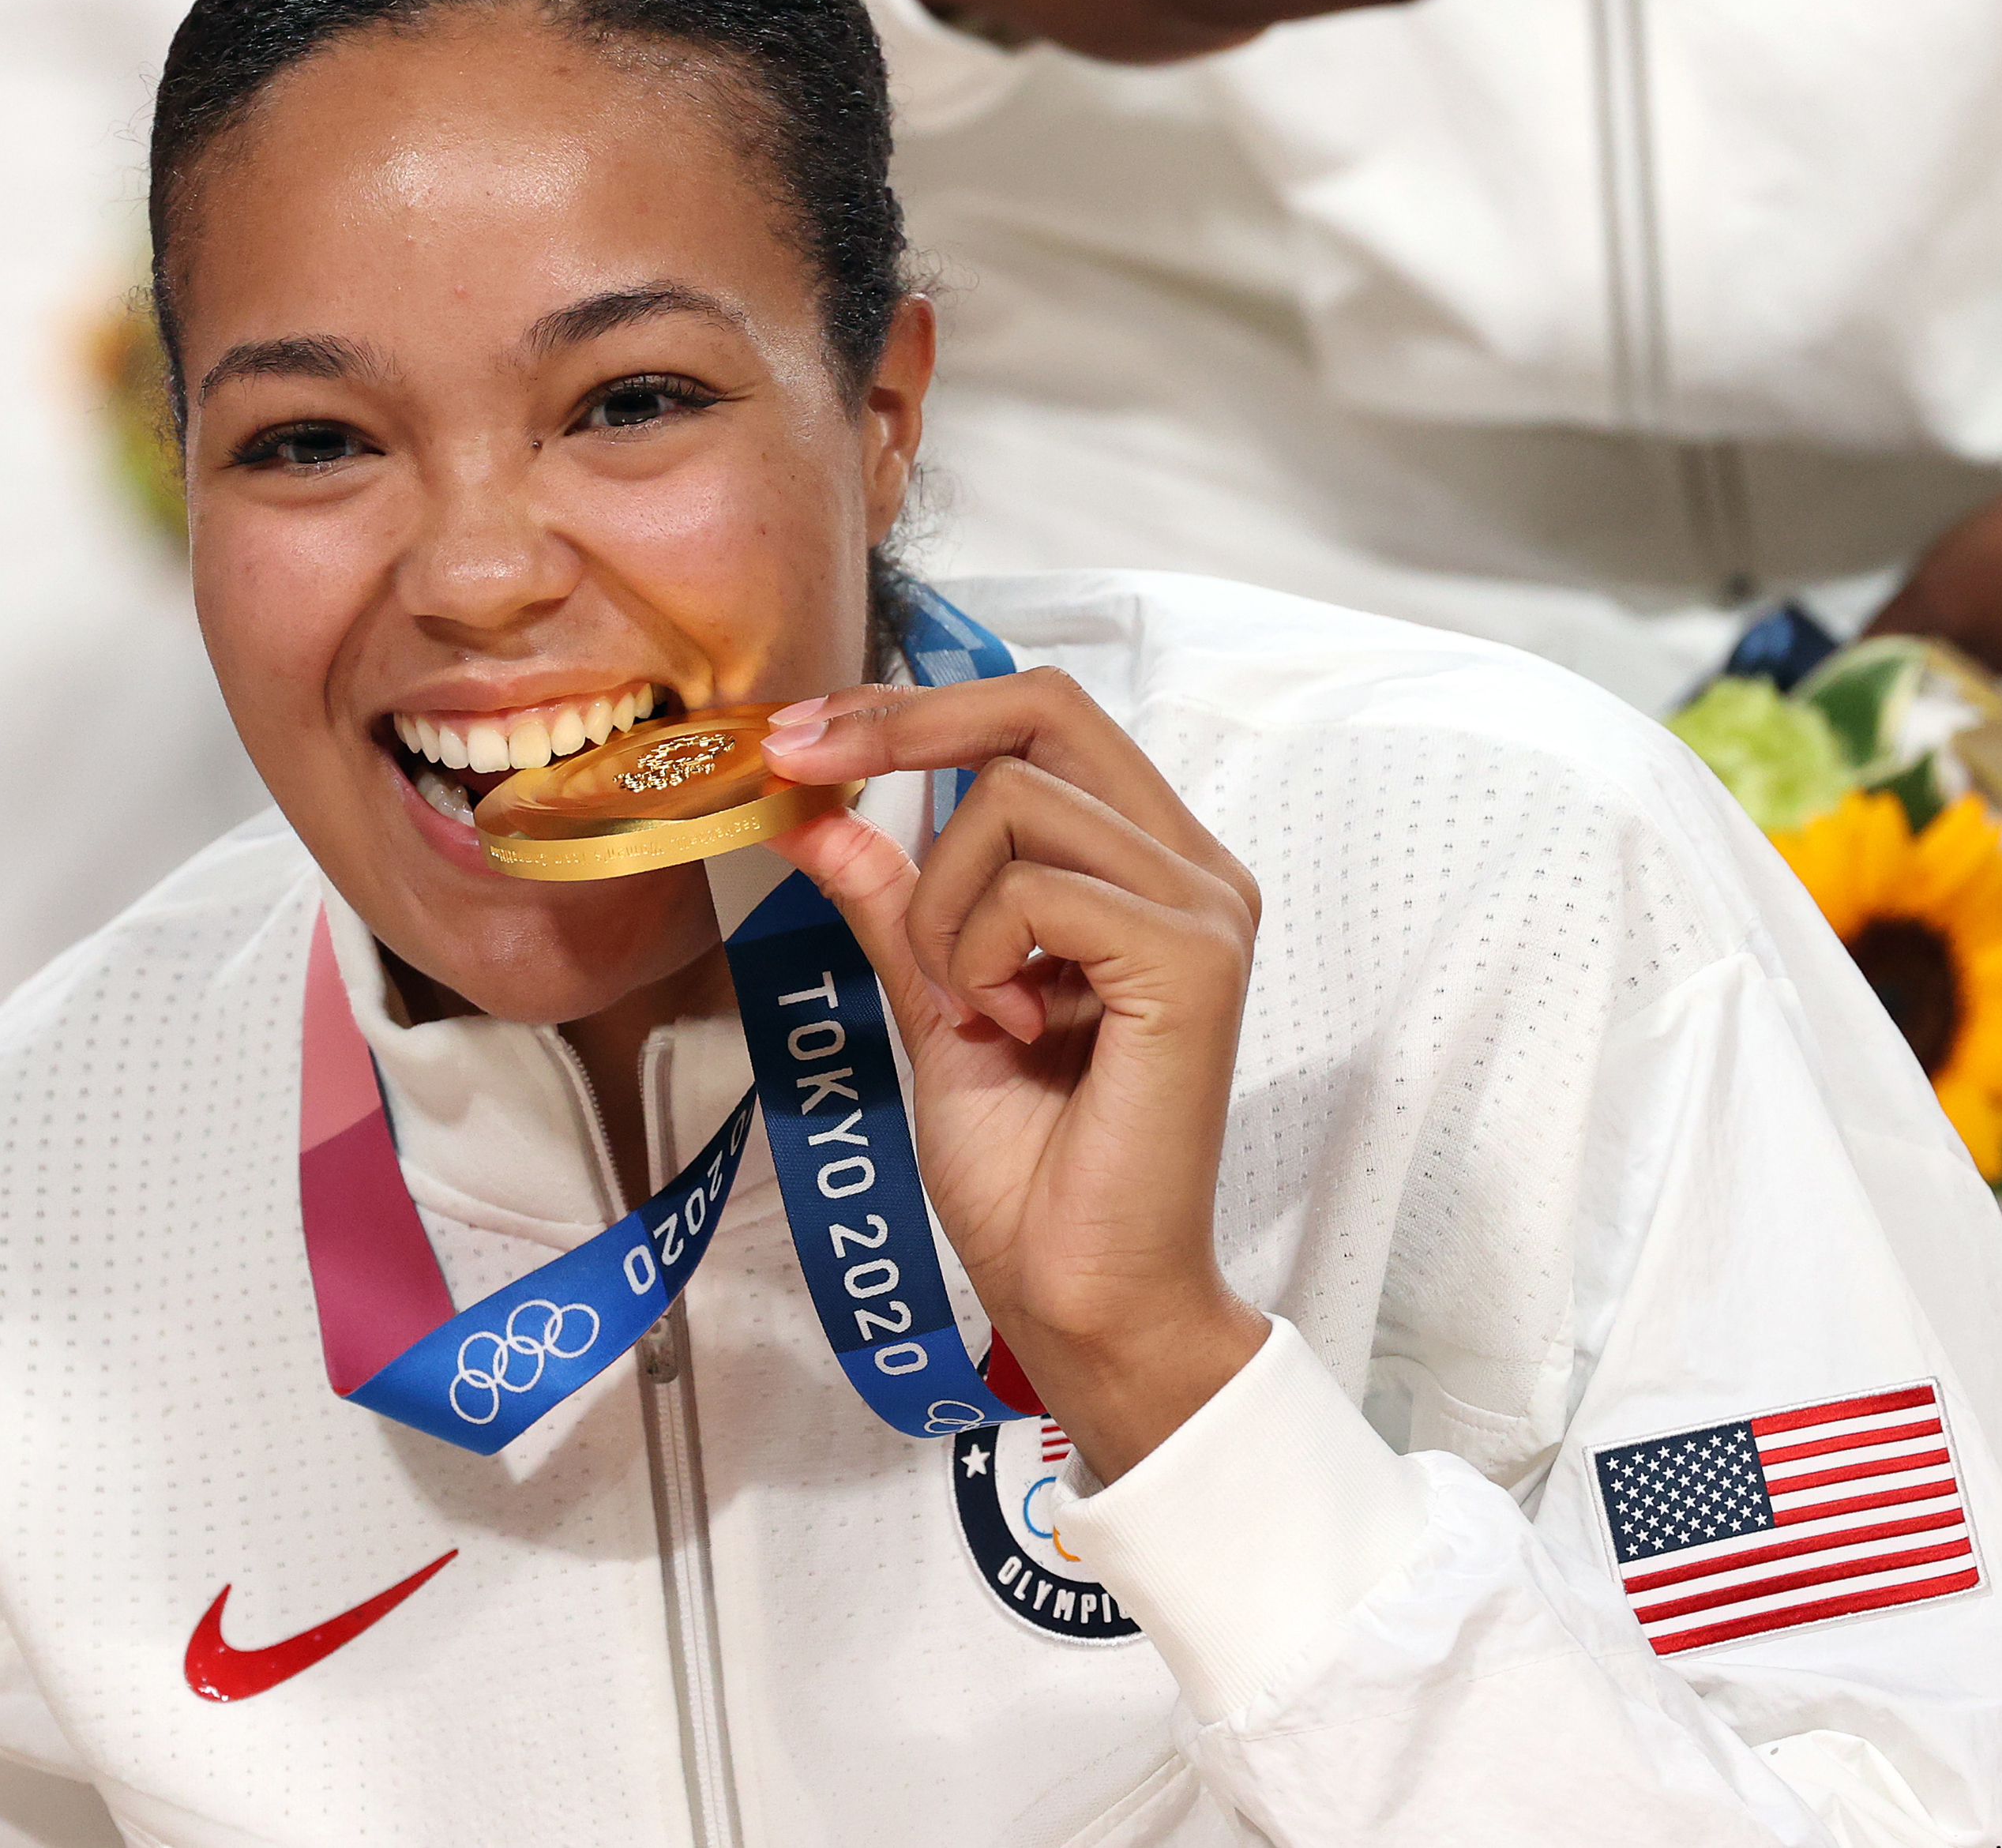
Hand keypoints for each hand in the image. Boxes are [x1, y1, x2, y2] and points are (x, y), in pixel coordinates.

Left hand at [762, 669, 1270, 1479]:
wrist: (1080, 1294)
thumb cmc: (1028, 1174)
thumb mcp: (933, 1003)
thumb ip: (894, 905)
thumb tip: (815, 815)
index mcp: (1144, 866)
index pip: (1037, 718)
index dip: (914, 707)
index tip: (799, 734)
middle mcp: (1192, 869)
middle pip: (1040, 712)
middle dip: (900, 729)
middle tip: (800, 765)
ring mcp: (1202, 908)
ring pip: (1011, 805)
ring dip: (941, 909)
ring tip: (969, 1010)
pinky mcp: (1191, 960)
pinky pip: (1033, 890)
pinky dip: (978, 956)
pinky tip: (1007, 1031)